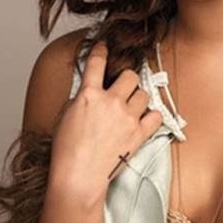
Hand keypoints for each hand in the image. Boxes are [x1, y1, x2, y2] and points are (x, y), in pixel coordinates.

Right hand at [48, 40, 162, 204]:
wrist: (79, 176)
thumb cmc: (67, 150)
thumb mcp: (65, 115)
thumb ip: (81, 98)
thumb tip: (91, 89)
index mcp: (88, 94)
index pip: (96, 61)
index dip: (101, 50)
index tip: (104, 46)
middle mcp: (110, 101)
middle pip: (130, 75)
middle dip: (126, 80)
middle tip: (121, 89)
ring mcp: (127, 117)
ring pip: (144, 94)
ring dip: (138, 98)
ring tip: (130, 108)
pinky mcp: (139, 134)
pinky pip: (156, 115)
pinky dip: (151, 116)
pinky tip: (143, 120)